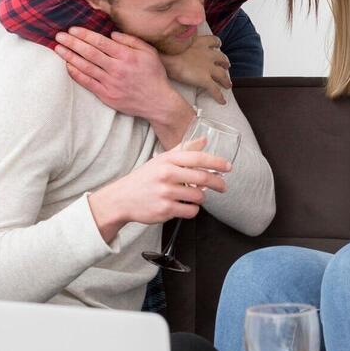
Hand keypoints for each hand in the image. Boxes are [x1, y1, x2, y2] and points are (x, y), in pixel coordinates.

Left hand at [54, 27, 178, 118]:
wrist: (157, 102)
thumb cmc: (154, 75)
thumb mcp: (149, 52)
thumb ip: (131, 41)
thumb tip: (112, 34)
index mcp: (126, 56)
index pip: (100, 42)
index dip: (85, 35)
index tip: (72, 29)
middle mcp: (116, 69)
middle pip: (89, 53)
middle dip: (72, 43)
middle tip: (59, 36)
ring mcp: (110, 83)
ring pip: (85, 67)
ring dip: (70, 56)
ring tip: (58, 48)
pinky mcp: (106, 95)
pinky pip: (87, 82)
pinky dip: (76, 73)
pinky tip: (68, 65)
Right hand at [88, 139, 230, 241]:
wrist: (121, 199)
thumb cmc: (144, 178)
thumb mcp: (161, 160)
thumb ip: (184, 149)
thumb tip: (204, 140)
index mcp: (167, 160)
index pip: (198, 158)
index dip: (217, 162)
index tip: (228, 167)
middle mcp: (166, 175)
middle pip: (203, 178)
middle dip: (218, 183)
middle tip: (223, 186)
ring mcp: (165, 193)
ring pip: (198, 196)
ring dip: (200, 198)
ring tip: (192, 196)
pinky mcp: (165, 210)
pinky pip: (191, 211)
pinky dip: (192, 209)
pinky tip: (185, 206)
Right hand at [158, 34, 232, 104]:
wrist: (168, 56)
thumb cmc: (166, 48)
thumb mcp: (175, 41)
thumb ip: (178, 43)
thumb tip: (169, 43)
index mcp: (200, 42)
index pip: (213, 40)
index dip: (216, 43)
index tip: (218, 45)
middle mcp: (208, 54)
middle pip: (221, 58)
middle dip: (224, 62)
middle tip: (226, 66)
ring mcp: (208, 68)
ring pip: (222, 75)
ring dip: (226, 80)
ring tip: (228, 85)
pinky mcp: (205, 80)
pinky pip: (215, 90)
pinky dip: (219, 96)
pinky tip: (222, 102)